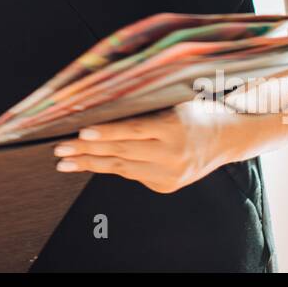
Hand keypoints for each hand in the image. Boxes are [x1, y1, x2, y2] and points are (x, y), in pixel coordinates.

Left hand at [51, 98, 246, 193]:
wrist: (228, 138)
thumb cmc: (196, 111)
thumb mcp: (174, 100)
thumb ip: (143, 105)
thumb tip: (101, 102)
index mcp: (173, 128)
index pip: (132, 131)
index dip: (106, 133)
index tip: (81, 132)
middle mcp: (172, 154)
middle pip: (121, 152)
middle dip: (86, 151)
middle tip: (60, 150)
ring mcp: (170, 174)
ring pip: (122, 168)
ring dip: (90, 164)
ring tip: (65, 162)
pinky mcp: (166, 185)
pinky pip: (132, 174)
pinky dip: (110, 167)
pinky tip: (90, 163)